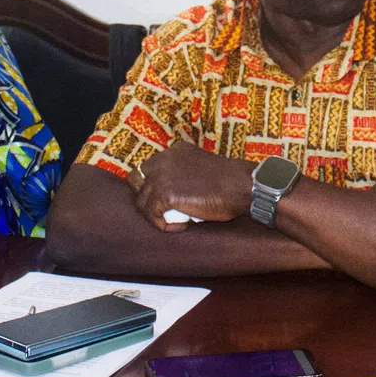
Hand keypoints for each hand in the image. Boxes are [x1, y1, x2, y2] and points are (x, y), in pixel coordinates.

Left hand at [125, 143, 252, 231]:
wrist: (240, 186)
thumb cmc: (228, 182)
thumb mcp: (200, 166)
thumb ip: (182, 172)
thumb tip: (168, 192)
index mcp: (174, 151)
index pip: (148, 167)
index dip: (152, 185)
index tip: (165, 200)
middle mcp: (163, 159)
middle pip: (135, 180)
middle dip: (145, 197)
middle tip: (162, 211)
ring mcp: (161, 176)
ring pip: (142, 202)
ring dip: (156, 215)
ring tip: (178, 221)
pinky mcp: (164, 194)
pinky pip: (152, 215)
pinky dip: (164, 225)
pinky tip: (182, 225)